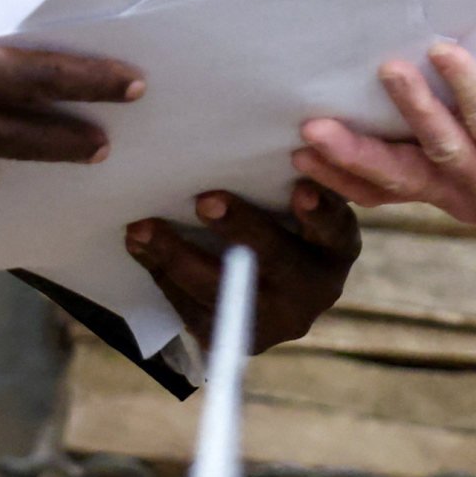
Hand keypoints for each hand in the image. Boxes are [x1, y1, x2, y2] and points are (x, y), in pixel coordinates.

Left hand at [129, 183, 361, 354]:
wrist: (270, 292)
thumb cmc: (279, 224)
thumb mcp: (294, 205)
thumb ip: (283, 181)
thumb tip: (247, 136)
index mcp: (336, 249)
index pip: (336, 229)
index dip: (321, 212)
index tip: (301, 189)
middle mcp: (316, 290)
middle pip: (278, 261)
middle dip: (240, 229)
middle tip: (205, 200)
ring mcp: (278, 321)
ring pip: (225, 291)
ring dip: (178, 256)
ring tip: (142, 228)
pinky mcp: (239, 339)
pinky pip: (196, 309)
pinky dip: (163, 275)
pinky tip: (139, 247)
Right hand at [290, 32, 475, 226]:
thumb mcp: (459, 81)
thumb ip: (417, 82)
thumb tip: (358, 52)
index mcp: (442, 180)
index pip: (379, 185)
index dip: (338, 172)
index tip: (295, 150)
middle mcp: (466, 195)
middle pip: (397, 180)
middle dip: (352, 154)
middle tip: (310, 128)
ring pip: (440, 153)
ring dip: (411, 110)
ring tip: (386, 68)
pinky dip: (463, 84)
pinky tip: (444, 51)